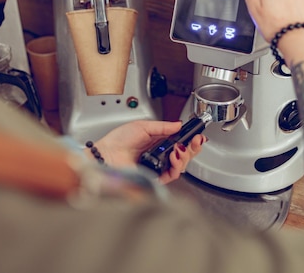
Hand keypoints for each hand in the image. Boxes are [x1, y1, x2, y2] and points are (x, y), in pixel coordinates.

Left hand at [88, 120, 204, 183]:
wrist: (106, 155)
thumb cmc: (118, 141)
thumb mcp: (143, 126)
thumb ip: (163, 127)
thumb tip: (178, 124)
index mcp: (158, 143)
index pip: (180, 143)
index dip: (190, 140)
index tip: (197, 135)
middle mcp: (160, 156)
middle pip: (184, 155)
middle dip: (193, 148)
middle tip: (196, 141)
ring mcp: (158, 167)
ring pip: (180, 166)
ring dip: (185, 156)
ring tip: (179, 148)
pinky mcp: (154, 177)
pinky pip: (171, 175)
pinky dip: (176, 165)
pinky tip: (174, 156)